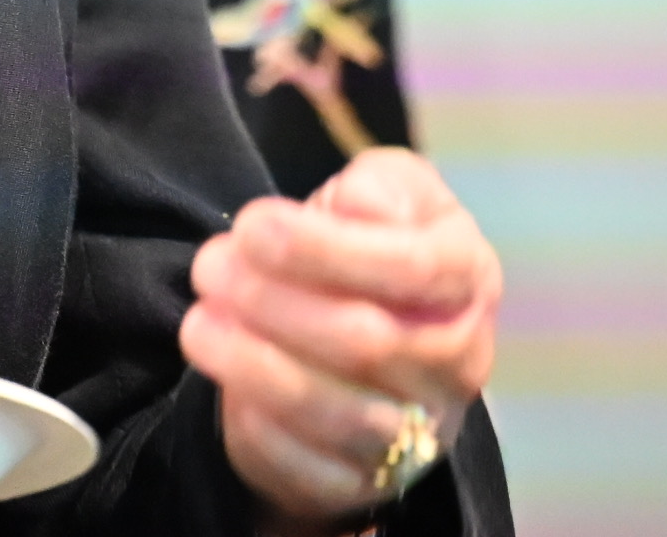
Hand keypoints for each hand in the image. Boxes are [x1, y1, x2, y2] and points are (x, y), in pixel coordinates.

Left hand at [182, 148, 499, 535]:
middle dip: (272, 301)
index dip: (324, 248)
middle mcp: (460, 362)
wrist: (369, 330)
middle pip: (368, 341)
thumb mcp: (387, 189)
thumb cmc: (374, 244)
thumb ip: (381, 185)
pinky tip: (224, 388)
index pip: (411, 267)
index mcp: (470, 279)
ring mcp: (420, 433)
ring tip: (196, 324)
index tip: (250, 225)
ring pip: (338, 414)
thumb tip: (357, 203)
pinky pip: (313, 468)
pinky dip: (261, 428)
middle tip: (207, 266)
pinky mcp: (368, 482)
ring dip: (254, 366)